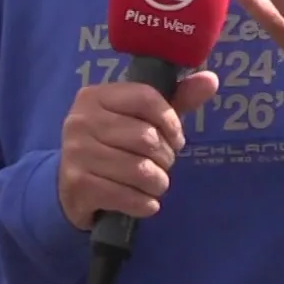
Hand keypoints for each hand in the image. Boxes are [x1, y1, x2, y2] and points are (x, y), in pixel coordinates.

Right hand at [57, 72, 219, 229]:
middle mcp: (80, 121)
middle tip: (162, 165)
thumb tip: (211, 79)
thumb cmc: (115, 146)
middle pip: (146, 137)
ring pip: (140, 170)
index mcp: (95, 96)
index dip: (171, 121)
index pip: (146, 98)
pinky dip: (145, 203)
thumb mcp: (142, 118)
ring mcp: (76, 154)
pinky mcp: (77, 186)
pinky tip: (144, 202)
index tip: (176, 138)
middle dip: (165, 157)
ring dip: (158, 183)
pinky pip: (127, 196)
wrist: (72, 188)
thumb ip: (177, 99)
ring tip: (154, 183)